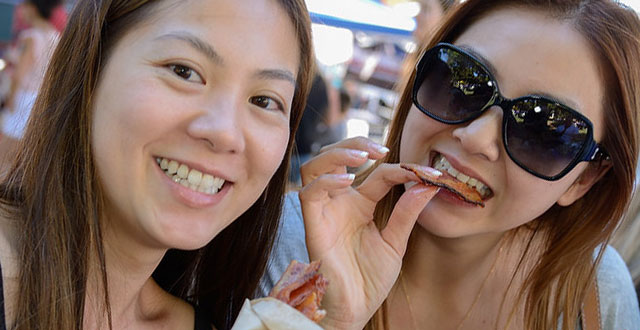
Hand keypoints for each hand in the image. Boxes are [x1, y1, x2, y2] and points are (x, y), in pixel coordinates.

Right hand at [299, 137, 438, 329]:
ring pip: (315, 166)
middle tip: (382, 148)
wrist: (355, 309)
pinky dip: (325, 181)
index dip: (403, 168)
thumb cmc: (370, 279)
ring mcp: (324, 211)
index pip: (378, 173)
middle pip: (337, 156)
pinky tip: (347, 182)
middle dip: (357, 143)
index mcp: (360, 204)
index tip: (431, 174)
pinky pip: (309, 193)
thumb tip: (427, 183)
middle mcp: (340, 202)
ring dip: (337, 154)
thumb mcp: (396, 242)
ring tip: (363, 157)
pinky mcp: (313, 225)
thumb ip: (407, 212)